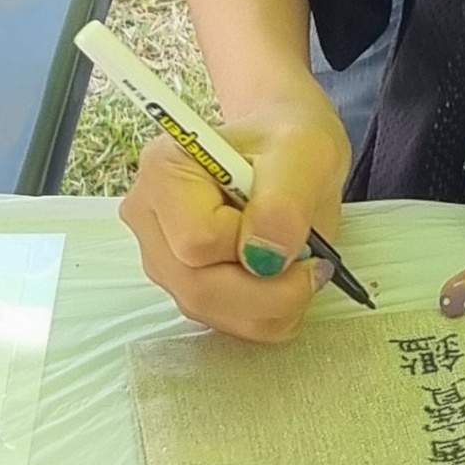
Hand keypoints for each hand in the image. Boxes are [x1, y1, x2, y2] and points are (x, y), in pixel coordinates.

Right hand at [121, 96, 352, 342]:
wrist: (288, 151)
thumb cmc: (292, 142)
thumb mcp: (306, 152)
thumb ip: (285, 201)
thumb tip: (265, 257)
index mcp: (165, 170)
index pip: (197, 243)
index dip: (252, 247)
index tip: (292, 223)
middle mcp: (149, 217)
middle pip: (197, 289)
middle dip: (269, 290)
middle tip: (315, 261)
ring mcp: (161, 255)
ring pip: (209, 312)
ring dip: (272, 305)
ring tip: (303, 264)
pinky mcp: (183, 283)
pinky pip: (224, 323)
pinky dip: (267, 314)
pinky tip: (285, 280)